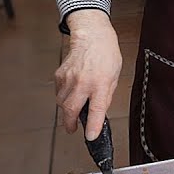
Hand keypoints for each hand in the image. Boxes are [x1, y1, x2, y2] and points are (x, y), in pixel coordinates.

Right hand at [55, 10, 121, 139]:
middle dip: (70, 124)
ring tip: (75, 108)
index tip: (90, 137)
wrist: (92, 36)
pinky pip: (59, 92)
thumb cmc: (106, 55)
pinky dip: (64, 97)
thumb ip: (105, 97)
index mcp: (100, 83)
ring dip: (67, 110)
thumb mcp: (114, 78)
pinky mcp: (59, 75)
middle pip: (71, 110)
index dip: (93, 126)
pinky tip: (72, 93)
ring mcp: (68, 78)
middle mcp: (82, 81)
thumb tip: (97, 114)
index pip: (96, 110)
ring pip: (62, 103)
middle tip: (73, 129)